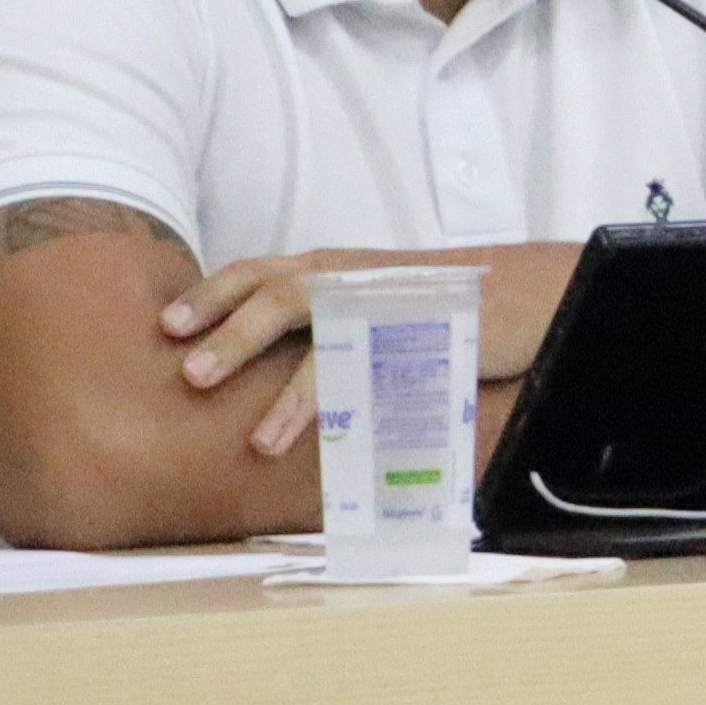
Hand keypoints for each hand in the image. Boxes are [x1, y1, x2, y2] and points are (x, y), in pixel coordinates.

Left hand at [156, 244, 582, 467]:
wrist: (539, 292)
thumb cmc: (450, 306)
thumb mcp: (376, 300)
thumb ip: (326, 320)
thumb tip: (268, 363)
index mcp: (338, 265)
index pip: (261, 272)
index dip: (212, 295)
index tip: (165, 326)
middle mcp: (357, 274)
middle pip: (276, 290)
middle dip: (227, 328)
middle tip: (184, 370)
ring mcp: (391, 300)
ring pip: (323, 328)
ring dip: (287, 381)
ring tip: (255, 438)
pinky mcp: (428, 330)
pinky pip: (376, 367)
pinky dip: (345, 405)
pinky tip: (327, 439)